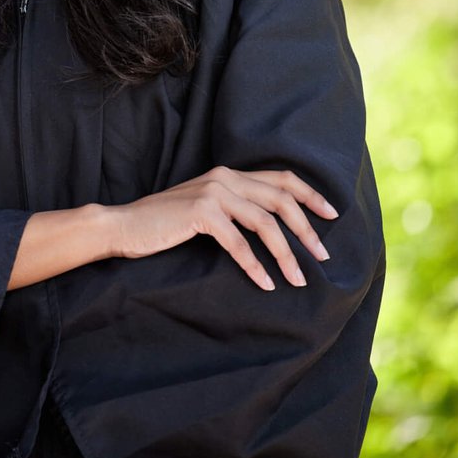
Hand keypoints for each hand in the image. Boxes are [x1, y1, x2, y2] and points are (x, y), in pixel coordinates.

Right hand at [107, 165, 336, 290]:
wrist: (124, 226)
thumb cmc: (164, 224)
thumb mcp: (205, 208)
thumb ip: (234, 208)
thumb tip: (272, 229)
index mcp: (229, 173)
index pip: (282, 178)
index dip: (311, 195)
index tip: (332, 215)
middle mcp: (225, 177)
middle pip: (281, 200)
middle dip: (306, 230)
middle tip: (322, 257)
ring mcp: (213, 192)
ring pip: (265, 223)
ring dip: (286, 254)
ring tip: (297, 280)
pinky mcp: (201, 213)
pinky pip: (238, 242)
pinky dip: (255, 265)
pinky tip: (265, 283)